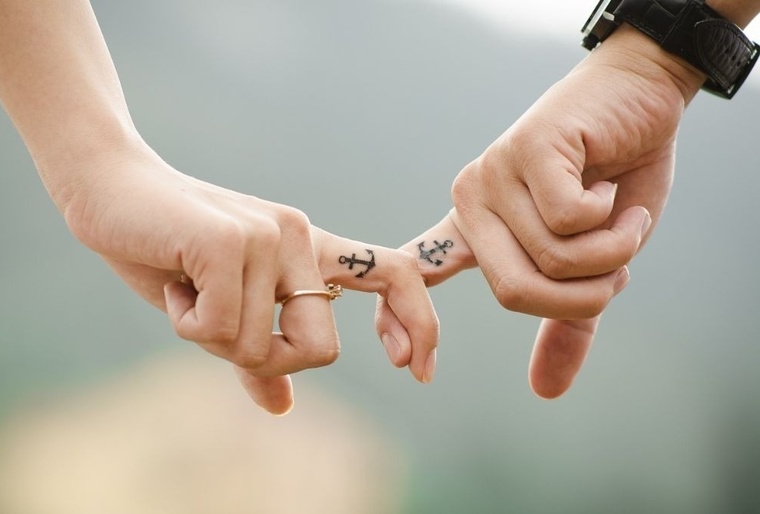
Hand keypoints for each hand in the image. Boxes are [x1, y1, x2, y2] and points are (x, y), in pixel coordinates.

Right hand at [60, 145, 438, 413]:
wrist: (110, 191)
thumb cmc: (166, 253)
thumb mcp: (219, 312)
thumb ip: (256, 356)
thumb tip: (283, 407)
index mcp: (309, 250)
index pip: (396, 274)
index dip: (419, 323)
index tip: (415, 370)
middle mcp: (301, 237)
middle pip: (321, 349)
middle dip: (268, 361)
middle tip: (219, 328)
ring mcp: (270, 236)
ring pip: (264, 346)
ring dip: (213, 339)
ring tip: (185, 291)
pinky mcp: (233, 241)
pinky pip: (224, 328)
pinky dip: (188, 324)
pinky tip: (171, 284)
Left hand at [380, 27, 707, 396]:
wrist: (639, 97)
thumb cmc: (614, 177)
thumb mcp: (593, 261)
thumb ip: (566, 319)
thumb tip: (544, 392)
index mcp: (475, 230)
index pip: (419, 276)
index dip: (399, 319)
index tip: (405, 365)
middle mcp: (471, 202)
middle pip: (514, 291)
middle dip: (583, 293)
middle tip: (618, 265)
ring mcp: (493, 174)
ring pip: (550, 258)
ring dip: (610, 252)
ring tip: (621, 216)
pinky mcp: (526, 149)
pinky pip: (566, 219)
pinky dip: (611, 218)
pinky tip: (610, 185)